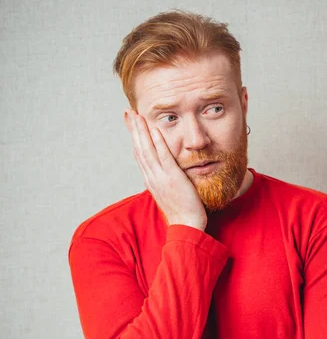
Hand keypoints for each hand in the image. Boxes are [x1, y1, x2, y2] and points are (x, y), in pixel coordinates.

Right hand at [126, 109, 207, 230]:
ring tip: (137, 115)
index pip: (140, 154)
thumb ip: (165, 180)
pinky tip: (154, 130)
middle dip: (134, 129)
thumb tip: (165, 172)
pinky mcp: (172, 179)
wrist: (186, 226)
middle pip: (139, 149)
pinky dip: (158, 143)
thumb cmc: (182, 211)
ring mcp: (160, 178)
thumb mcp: (169, 192)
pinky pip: (163, 157)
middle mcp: (152, 177)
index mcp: (151, 180)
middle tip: (129, 112)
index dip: (135, 138)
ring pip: (147, 150)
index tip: (131, 123)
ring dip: (142, 132)